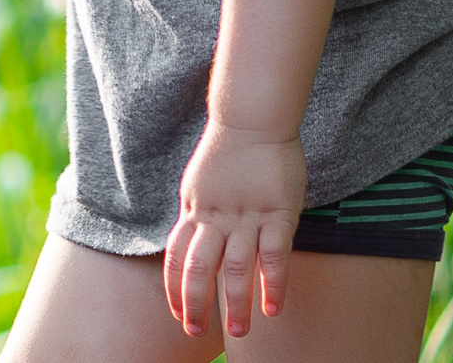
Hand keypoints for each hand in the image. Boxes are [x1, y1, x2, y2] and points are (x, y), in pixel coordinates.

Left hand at [164, 120, 305, 338]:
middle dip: (195, 304)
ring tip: (239, 331)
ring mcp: (246, 216)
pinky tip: (273, 307)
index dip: (175, 289)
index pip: (176, 258)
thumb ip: (198, 215)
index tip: (177, 314)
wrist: (251, 119)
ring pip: (235, 268)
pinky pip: (274, 255)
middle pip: (198, 268)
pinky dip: (272, 284)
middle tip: (195, 332)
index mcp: (194, 210)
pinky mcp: (278, 212)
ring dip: (235, 303)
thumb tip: (194, 242)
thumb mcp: (200, 185)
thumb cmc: (228, 152)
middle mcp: (215, 217)